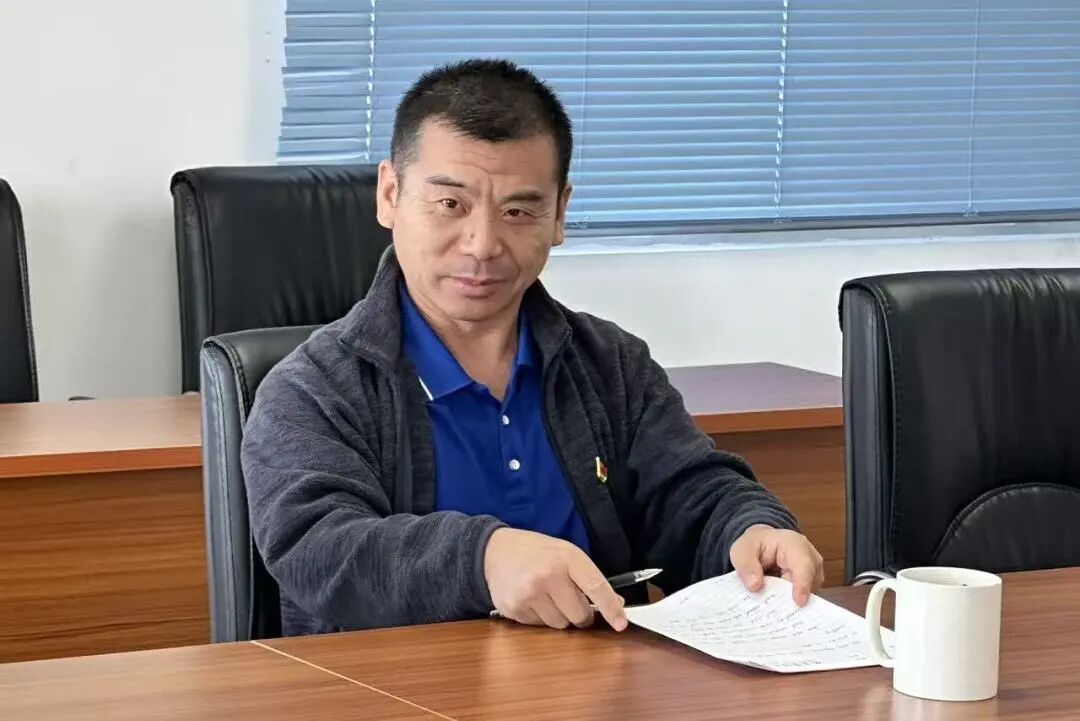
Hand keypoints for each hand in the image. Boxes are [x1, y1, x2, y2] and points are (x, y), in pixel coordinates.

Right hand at [483, 528, 627, 630]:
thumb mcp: (565, 553)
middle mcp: (547, 575)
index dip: (611, 608)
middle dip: (581, 615)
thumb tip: (616, 604)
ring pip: (560, 625)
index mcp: (566, 557)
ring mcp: (529, 594)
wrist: (494, 551)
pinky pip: (539, 627)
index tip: (621, 624)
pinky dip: (540, 618)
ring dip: (560, 617)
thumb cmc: (536, 552)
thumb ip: (589, 577)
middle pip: (579, 615)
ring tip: (547, 597)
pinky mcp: (514, 609)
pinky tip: (532, 600)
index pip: (595, 587)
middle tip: (572, 601)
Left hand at [729, 524, 824, 605]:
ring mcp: (813, 571)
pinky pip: (807, 597)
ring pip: (810, 593)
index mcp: (793, 543)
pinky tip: (777, 607)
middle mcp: (810, 556)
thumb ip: (747, 566)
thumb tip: (755, 586)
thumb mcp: (742, 551)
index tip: (798, 602)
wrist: (760, 545)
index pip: (803, 565)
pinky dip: (792, 603)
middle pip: (810, 582)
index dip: (802, 584)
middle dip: (793, 598)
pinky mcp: (811, 583)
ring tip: (772, 608)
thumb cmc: (754, 545)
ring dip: (791, 601)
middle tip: (775, 612)